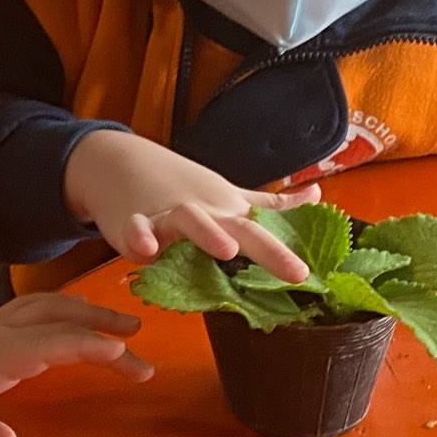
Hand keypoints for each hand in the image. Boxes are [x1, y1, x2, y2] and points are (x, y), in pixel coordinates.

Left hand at [0, 296, 151, 436]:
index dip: (96, 347)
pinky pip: (34, 312)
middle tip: (144, 343)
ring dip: (88, 313)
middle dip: (105, 326)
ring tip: (123, 326)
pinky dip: (63, 312)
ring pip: (49, 309)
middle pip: (61, 318)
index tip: (132, 359)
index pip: (55, 343)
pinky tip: (71, 324)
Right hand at [62, 128, 318, 282]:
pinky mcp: (132, 221)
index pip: (262, 232)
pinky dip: (139, 237)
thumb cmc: (180, 186)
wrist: (120, 161)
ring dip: (207, 233)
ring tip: (226, 250)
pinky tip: (144, 251)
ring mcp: (166, 215)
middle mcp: (203, 213)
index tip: (307, 275)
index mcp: (226, 211)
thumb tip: (316, 195)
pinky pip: (136, 229)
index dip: (284, 253)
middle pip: (238, 228)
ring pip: (189, 221)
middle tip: (293, 270)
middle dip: (267, 249)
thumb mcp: (227, 194)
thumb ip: (269, 202)